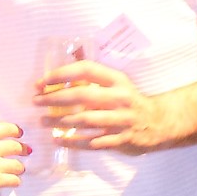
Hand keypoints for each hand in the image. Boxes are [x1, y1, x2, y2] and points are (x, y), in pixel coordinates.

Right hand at [0, 121, 27, 195]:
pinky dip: (15, 181)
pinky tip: (12, 181)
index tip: (19, 134)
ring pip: (19, 165)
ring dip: (20, 167)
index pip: (7, 128)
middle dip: (23, 149)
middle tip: (26, 151)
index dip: (16, 131)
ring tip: (18, 169)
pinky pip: (14, 180)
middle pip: (17, 146)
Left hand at [34, 60, 165, 152]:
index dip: (62, 74)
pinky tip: (58, 140)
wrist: (159, 122)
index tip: (42, 81)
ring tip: (42, 121)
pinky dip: (73, 142)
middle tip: (37, 102)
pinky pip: (93, 142)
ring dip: (61, 121)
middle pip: (83, 96)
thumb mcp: (118, 82)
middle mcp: (120, 98)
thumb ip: (95, 74)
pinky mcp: (121, 140)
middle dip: (55, 98)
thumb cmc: (130, 100)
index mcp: (118, 80)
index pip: (86, 70)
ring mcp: (122, 120)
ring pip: (86, 120)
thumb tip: (71, 53)